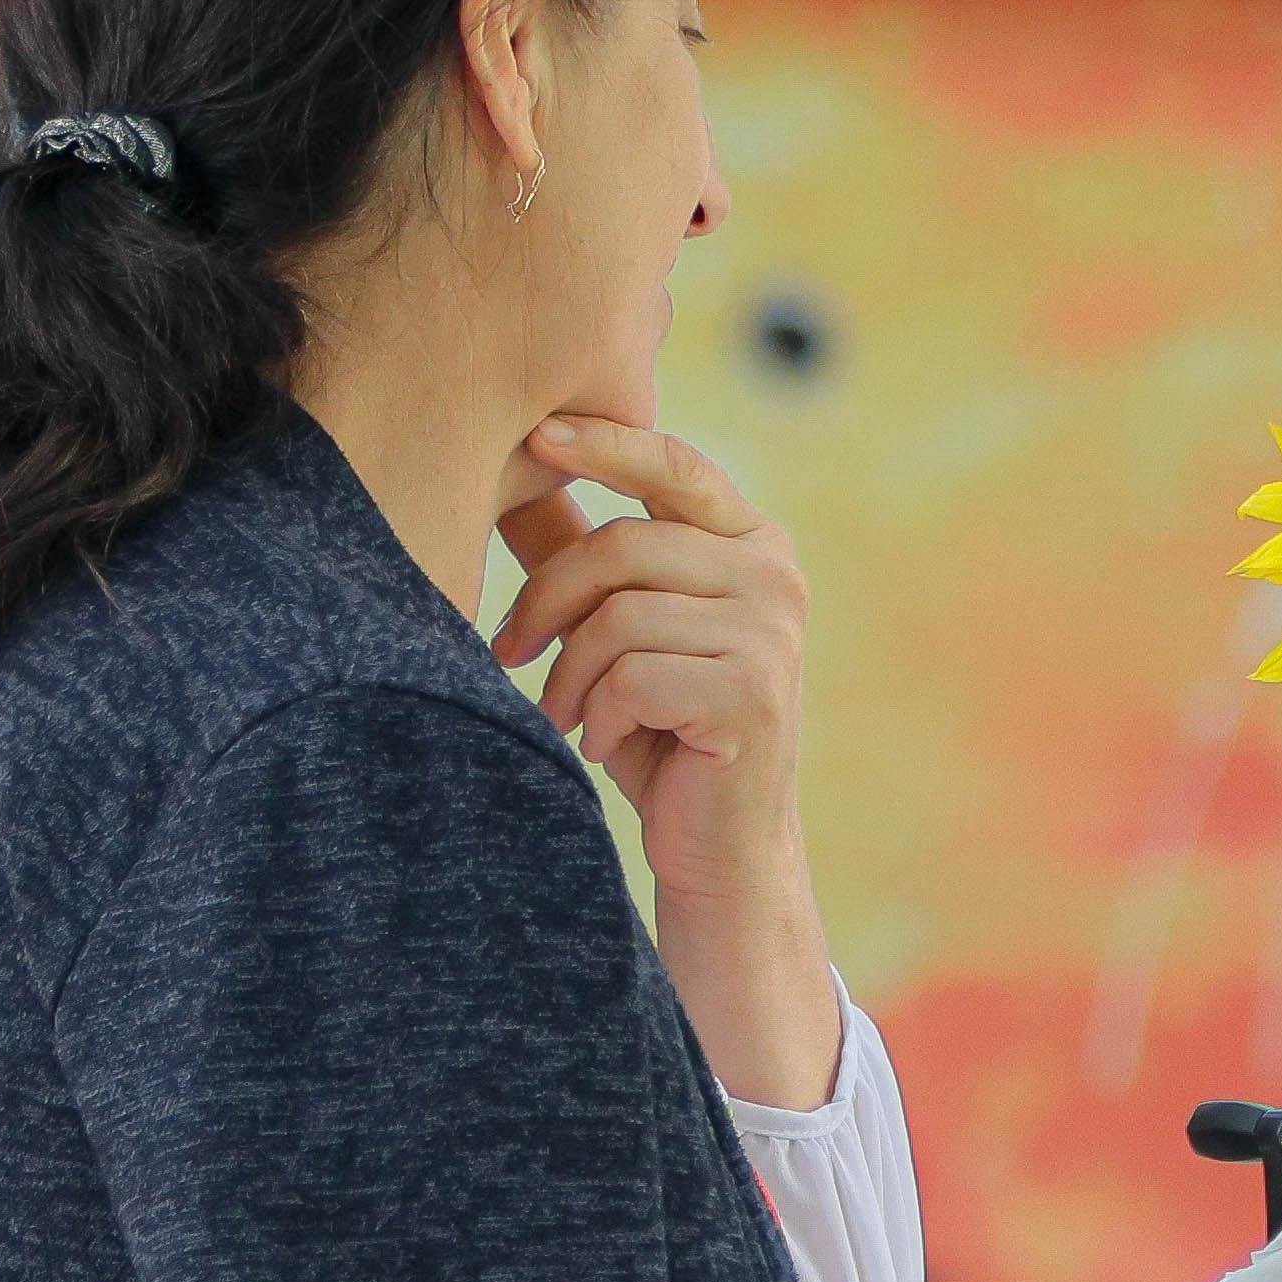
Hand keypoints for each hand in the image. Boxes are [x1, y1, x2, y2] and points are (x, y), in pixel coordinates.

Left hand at [496, 414, 841, 1104]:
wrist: (721, 845)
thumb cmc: (663, 729)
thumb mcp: (621, 629)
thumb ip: (587, 554)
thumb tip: (517, 465)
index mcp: (752, 545)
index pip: (674, 467)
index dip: (605, 444)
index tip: (535, 436)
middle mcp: (774, 578)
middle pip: (622, 546)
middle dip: (545, 599)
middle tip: (508, 648)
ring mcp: (772, 635)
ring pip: (619, 616)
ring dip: (568, 672)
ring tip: (564, 710)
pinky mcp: (752, 693)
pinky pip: (633, 675)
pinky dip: (599, 713)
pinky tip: (603, 742)